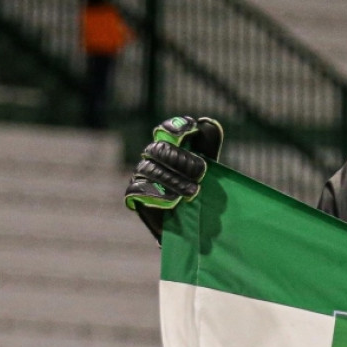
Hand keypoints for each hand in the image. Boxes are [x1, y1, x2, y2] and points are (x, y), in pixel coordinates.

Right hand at [124, 116, 222, 240]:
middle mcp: (152, 157)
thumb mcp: (211, 169)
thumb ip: (208, 146)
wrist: (194, 224)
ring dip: (174, 179)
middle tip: (201, 172)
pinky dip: (157, 194)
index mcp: (170, 146)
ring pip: (149, 168)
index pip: (168, 129)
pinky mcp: (135, 194)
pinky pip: (137, 189)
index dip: (177, 127)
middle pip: (159, 148)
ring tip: (193, 191)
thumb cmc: (203, 193)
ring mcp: (142, 175)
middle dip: (182, 159)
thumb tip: (205, 121)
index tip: (192, 129)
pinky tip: (174, 201)